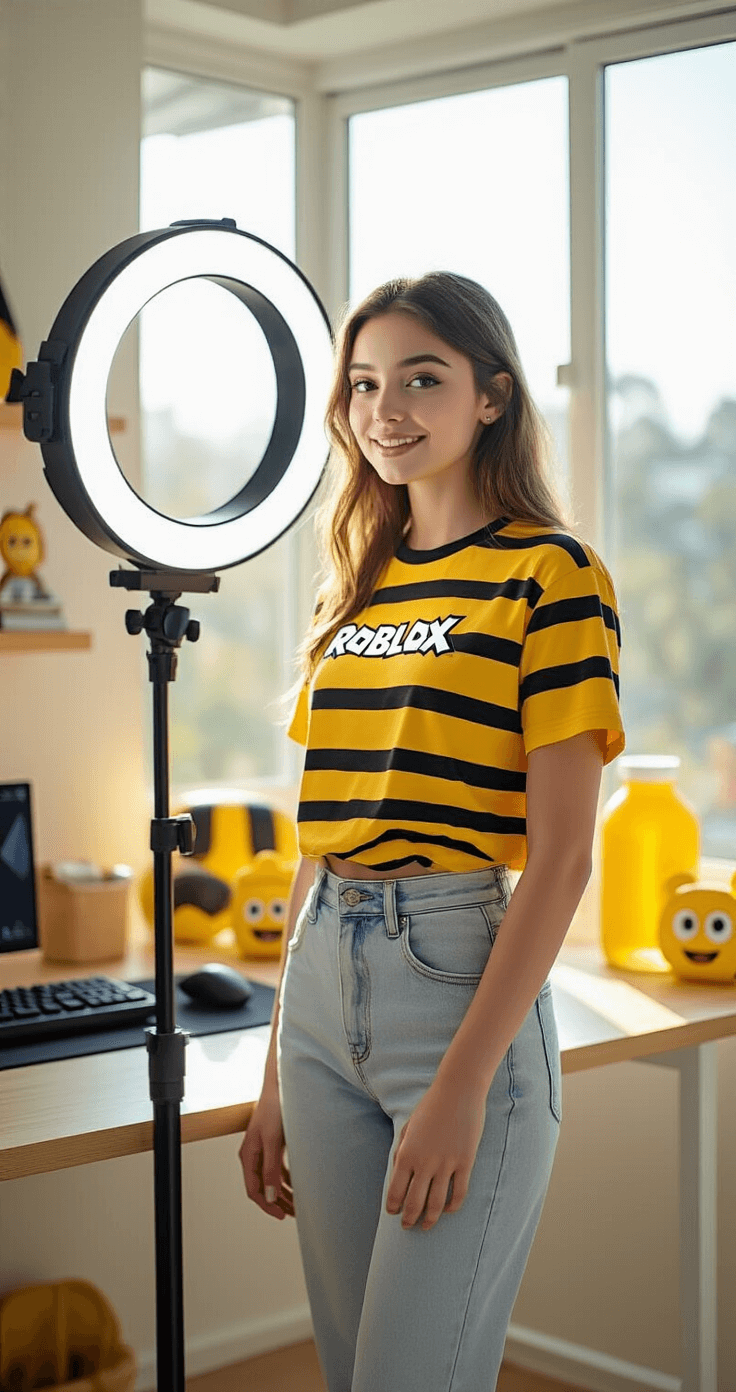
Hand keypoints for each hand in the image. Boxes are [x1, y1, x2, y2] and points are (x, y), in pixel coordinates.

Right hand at [239, 1084, 294, 1220]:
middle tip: (292, 1214)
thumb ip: (271, 1169)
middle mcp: (254, 1155)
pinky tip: (298, 1185)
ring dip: (283, 1193)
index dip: (267, 1205)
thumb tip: (269, 1195)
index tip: (281, 1215)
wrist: (282, 1086)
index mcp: (248, 1156)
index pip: (254, 1190)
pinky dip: (287, 1179)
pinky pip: (279, 1168)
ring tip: (296, 1204)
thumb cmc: (275, 1107)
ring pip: (271, 1179)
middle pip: (262, 1187)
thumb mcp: (273, 1141)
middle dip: (276, 1202)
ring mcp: (264, 1150)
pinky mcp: (274, 1144)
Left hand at [385, 1080, 485, 1230]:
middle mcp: (424, 1163)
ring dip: (429, 1219)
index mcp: (406, 1153)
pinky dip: (452, 1206)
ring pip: (436, 1204)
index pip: (395, 1191)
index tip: (393, 1213)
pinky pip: (459, 1193)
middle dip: (409, 1218)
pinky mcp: (465, 1162)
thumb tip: (398, 1171)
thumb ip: (402, 1149)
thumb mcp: (409, 1126)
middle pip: (414, 1203)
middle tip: (407, 1226)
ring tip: (426, 1226)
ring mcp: (446, 1164)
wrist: (458, 1091)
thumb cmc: (431, 1105)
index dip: (393, 1206)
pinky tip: (448, 1210)